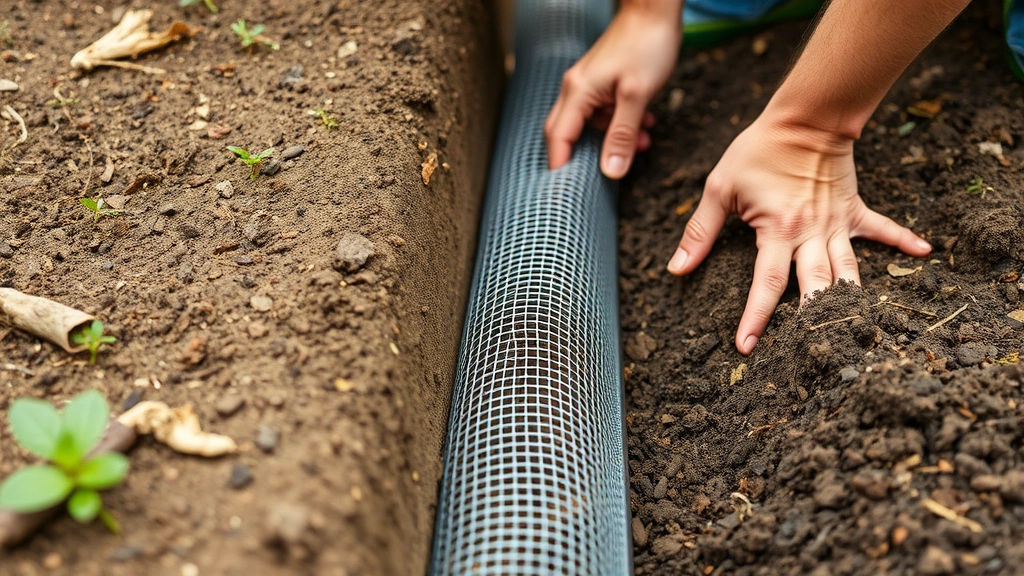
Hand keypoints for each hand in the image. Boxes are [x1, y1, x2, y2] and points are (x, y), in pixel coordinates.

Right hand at [544, 5, 679, 178]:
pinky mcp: (603, 81)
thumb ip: (622, 135)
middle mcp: (576, 89)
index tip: (564, 192)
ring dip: (614, 138)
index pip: (558, 139)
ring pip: (592, 124)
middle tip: (597, 178)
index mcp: (578, 92)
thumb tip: (611, 171)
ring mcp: (589, 84)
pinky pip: (605, 111)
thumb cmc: (647, 43)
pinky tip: (644, 124)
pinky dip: (621, 123)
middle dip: (584, 157)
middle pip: (567, 133)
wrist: (656, 8)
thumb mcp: (638, 96)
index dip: (559, 167)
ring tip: (642, 142)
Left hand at [666, 115, 931, 354]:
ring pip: (849, 268)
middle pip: (816, 285)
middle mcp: (811, 233)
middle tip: (812, 354)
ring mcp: (836, 223)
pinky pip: (882, 228)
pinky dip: (902, 240)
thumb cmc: (757, 151)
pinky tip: (925, 253)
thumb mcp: (719, 188)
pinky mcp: (853, 209)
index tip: (748, 347)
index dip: (756, 317)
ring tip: (859, 330)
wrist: (804, 116)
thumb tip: (677, 268)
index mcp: (777, 231)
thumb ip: (700, 231)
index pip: (765, 284)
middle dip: (813, 320)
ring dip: (852, 298)